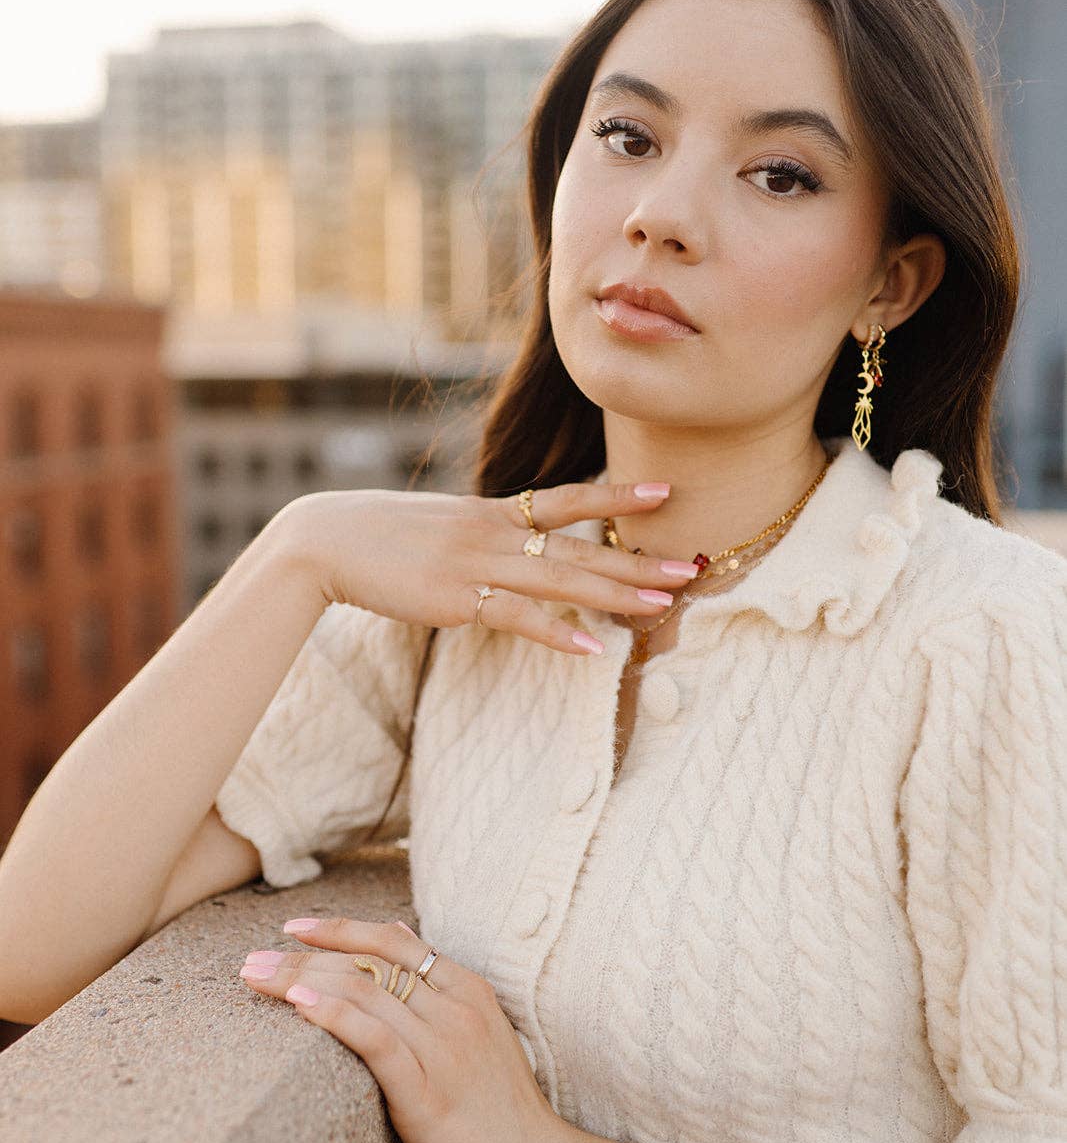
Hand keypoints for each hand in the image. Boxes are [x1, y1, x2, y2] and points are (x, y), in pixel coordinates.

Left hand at [237, 916, 577, 1142]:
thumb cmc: (503, 1109)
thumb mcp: (482, 1030)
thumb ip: (439, 985)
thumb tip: (397, 933)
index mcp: (469, 990)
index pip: (393, 941)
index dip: (339, 928)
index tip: (292, 928)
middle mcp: (455, 1010)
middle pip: (367, 964)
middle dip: (302, 956)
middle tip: (252, 959)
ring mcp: (443, 1049)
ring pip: (363, 993)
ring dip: (299, 979)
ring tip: (254, 979)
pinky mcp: (427, 1093)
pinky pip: (374, 1039)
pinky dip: (333, 1015)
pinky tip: (297, 1005)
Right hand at [271, 478, 699, 655]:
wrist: (323, 541)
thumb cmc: (377, 536)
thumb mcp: (437, 526)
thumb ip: (478, 535)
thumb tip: (508, 548)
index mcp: (489, 512)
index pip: (566, 499)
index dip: (617, 493)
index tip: (666, 493)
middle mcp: (491, 531)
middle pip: (578, 545)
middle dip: (636, 558)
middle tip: (689, 565)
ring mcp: (475, 564)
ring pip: (559, 579)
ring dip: (614, 593)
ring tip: (662, 604)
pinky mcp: (456, 599)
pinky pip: (517, 617)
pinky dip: (557, 633)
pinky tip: (593, 648)